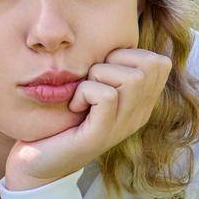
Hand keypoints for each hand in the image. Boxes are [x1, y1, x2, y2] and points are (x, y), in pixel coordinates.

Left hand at [5, 48, 171, 190]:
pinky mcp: (100, 136)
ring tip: (82, 94)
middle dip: (113, 62)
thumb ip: (108, 68)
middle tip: (91, 81)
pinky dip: (84, 92)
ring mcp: (122, 127)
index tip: (102, 71)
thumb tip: (112, 35)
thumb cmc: (61, 120)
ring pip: (131, 78)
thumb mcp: (91, 88)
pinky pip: (105, 96)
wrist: (38, 163)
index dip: (129, 54)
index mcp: (141, 103)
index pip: (160, 62)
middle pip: (150, 66)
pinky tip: (74, 106)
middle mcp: (138, 115)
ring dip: (97, 76)